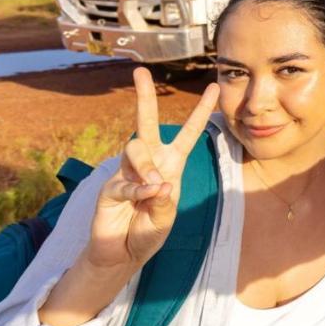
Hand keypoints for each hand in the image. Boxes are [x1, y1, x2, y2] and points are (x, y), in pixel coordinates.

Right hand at [82, 68, 219, 272]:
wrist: (124, 253)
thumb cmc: (149, 231)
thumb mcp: (166, 218)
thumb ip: (164, 201)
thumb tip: (158, 183)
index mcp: (171, 164)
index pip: (188, 133)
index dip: (200, 111)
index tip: (214, 87)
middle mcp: (149, 162)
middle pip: (146, 122)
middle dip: (144, 96)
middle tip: (140, 71)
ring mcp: (127, 172)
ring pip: (135, 149)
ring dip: (146, 166)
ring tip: (154, 185)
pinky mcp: (110, 188)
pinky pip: (125, 181)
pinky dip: (138, 191)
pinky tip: (146, 197)